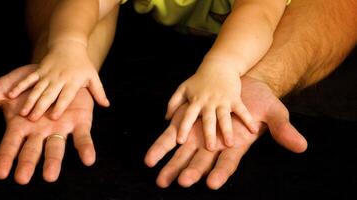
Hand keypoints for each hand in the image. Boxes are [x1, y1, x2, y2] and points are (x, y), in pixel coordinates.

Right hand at [0, 65, 96, 183]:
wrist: (56, 71)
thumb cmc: (28, 86)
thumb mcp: (3, 90)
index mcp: (21, 127)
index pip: (10, 145)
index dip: (6, 157)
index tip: (1, 173)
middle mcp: (40, 132)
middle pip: (33, 150)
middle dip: (28, 163)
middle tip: (23, 178)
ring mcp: (60, 128)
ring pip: (56, 147)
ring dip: (54, 161)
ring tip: (50, 176)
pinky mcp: (79, 123)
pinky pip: (82, 137)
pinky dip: (85, 148)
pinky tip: (87, 160)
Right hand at [8, 41, 108, 120]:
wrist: (69, 44)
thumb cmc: (83, 64)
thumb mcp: (93, 77)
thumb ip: (99, 92)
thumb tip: (107, 105)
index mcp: (72, 82)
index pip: (66, 96)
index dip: (60, 106)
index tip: (54, 117)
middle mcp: (59, 79)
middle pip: (49, 94)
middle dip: (41, 107)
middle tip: (33, 120)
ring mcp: (48, 74)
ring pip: (37, 89)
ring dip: (29, 100)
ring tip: (23, 113)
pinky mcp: (39, 70)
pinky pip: (28, 79)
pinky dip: (20, 86)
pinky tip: (11, 95)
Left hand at [146, 76, 307, 188]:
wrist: (241, 86)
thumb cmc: (260, 102)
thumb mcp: (273, 113)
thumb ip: (282, 129)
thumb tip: (301, 146)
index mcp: (235, 146)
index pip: (228, 164)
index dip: (220, 172)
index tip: (212, 183)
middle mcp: (215, 146)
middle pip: (201, 164)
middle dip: (191, 172)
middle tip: (180, 182)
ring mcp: (200, 136)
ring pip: (183, 154)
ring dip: (171, 166)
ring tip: (160, 179)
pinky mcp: (187, 124)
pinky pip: (172, 136)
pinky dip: (162, 146)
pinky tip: (150, 158)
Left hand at [166, 63, 257, 150]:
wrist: (219, 65)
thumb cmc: (200, 79)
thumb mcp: (183, 89)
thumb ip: (173, 103)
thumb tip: (166, 119)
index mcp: (195, 101)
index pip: (188, 116)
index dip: (184, 127)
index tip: (180, 141)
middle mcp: (208, 102)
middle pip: (208, 120)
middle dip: (208, 133)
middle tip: (209, 148)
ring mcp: (222, 100)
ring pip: (224, 117)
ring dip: (227, 130)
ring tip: (230, 144)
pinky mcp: (234, 98)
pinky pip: (242, 110)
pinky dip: (248, 119)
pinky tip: (254, 131)